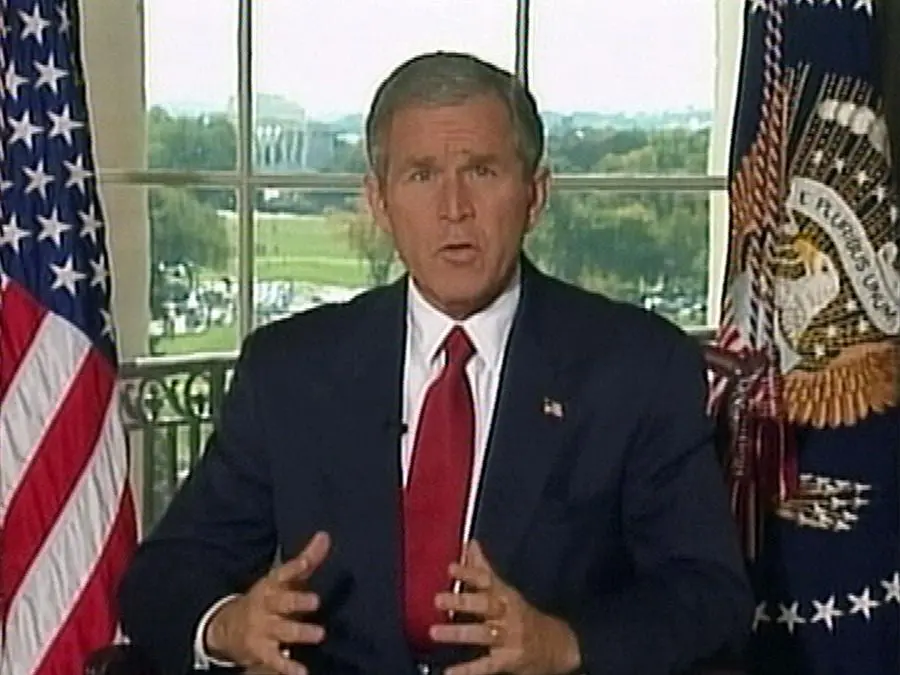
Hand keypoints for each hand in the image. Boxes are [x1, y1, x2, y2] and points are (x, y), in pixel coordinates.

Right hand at [205, 531, 330, 674]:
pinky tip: (302, 672)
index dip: (294, 568)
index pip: (282, 574)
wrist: (227, 627)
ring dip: (299, 632)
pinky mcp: (260, 652)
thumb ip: (306, 560)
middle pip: (280, 602)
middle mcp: (265, 606)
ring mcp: (262, 629)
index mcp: (271, 585)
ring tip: (319, 634)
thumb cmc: (268, 599)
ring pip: (281, 631)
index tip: (306, 563)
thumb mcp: (283, 579)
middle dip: (296, 601)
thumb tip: (325, 535)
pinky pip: (275, 660)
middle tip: (316, 601)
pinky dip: (287, 667)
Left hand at [430, 541, 581, 674]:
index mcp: (504, 595)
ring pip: (483, 634)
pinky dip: (468, 670)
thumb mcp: (505, 590)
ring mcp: (508, 638)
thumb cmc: (523, 614)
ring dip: (459, 633)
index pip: (487, 580)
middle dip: (462, 602)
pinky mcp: (508, 661)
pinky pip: (486, 666)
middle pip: (485, 605)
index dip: (470, 573)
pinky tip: (449, 672)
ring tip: (434, 632)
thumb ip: (483, 568)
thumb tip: (470, 544)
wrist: (558, 645)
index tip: (451, 568)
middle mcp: (507, 614)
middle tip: (438, 599)